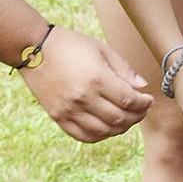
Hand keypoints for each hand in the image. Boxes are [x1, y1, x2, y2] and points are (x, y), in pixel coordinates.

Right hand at [17, 26, 153, 141]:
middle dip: (136, 116)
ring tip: (126, 118)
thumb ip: (123, 69)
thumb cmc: (70, 45)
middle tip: (141, 110)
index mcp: (97, 78)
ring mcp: (69, 110)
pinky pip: (84, 136)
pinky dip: (100, 135)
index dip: (143, 103)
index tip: (148, 100)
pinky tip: (106, 126)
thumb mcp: (101, 49)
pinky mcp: (58, 117)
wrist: (34, 49)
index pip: (129, 101)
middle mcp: (84, 98)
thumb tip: (142, 87)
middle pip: (119, 119)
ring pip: (104, 132)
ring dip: (120, 128)